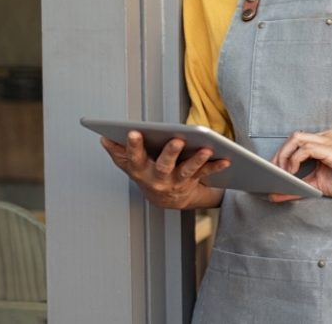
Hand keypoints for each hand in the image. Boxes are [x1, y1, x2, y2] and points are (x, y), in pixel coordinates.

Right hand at [100, 131, 228, 208]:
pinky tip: (226, 159)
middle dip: (170, 153)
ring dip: (197, 160)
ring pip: (187, 171)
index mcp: (141, 170)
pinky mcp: (193, 182)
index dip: (133, 146)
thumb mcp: (131, 165)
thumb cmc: (148, 174)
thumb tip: (104, 138)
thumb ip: (119, 152)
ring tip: (207, 149)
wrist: (167, 200)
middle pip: (163, 165)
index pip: (134, 157)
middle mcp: (158, 179)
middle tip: (176, 139)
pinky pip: (205, 174)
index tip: (134, 132)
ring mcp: (176, 182)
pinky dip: (216, 167)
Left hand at [269, 130, 331, 204]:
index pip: (296, 140)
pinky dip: (294, 160)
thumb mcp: (318, 186)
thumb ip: (298, 187)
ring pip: (297, 139)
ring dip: (284, 156)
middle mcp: (328, 137)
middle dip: (278, 154)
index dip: (281, 154)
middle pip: (293, 137)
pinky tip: (293, 173)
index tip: (272, 171)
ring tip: (282, 174)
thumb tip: (274, 194)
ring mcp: (331, 142)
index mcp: (326, 142)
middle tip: (273, 173)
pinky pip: (307, 149)